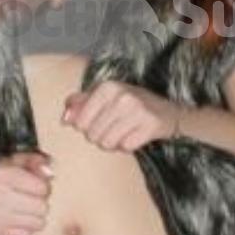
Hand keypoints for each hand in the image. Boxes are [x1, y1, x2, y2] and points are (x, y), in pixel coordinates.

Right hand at [0, 151, 53, 234]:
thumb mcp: (15, 161)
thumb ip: (36, 161)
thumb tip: (50, 173)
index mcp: (2, 175)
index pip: (42, 188)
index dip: (44, 187)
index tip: (37, 186)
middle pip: (42, 207)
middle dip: (41, 203)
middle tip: (32, 199)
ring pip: (38, 223)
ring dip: (35, 217)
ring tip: (26, 209)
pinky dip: (26, 228)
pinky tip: (18, 219)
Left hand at [61, 81, 181, 151]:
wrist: (169, 112)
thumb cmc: (131, 105)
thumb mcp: (105, 97)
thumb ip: (81, 104)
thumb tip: (65, 119)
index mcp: (107, 87)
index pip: (81, 122)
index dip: (87, 128)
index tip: (99, 121)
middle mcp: (122, 96)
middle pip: (93, 135)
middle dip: (101, 137)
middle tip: (115, 127)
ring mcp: (138, 110)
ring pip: (108, 143)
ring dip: (114, 143)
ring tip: (124, 132)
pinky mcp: (150, 125)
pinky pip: (126, 147)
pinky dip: (128, 146)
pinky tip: (135, 135)